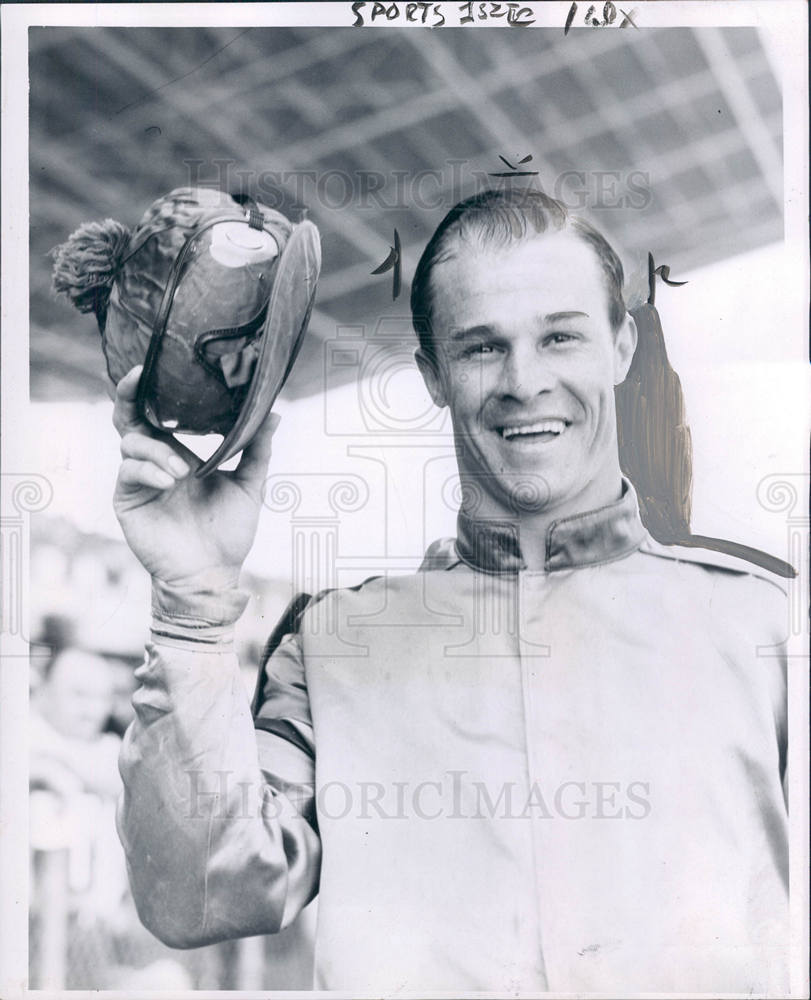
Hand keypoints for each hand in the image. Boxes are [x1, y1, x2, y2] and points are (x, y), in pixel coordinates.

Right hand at [112, 366, 278, 587]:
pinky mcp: (127, 499)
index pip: (157, 414)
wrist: (212, 574)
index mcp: (178, 453)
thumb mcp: (249, 486)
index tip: (151, 364)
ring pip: (132, 443)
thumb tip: (275, 413)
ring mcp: (139, 480)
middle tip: (139, 377)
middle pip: (130, 418)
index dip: (149, 389)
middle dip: (130, 395)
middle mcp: (155, 461)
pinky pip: (129, 471)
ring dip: (157, 451)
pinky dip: (149, 471)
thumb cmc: (228, 533)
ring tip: (182, 472)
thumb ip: (257, 450)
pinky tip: (170, 482)